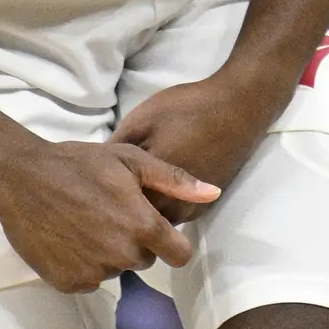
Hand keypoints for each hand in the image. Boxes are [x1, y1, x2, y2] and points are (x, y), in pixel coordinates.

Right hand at [0, 141, 219, 292]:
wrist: (22, 176)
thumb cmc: (78, 163)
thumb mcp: (130, 159)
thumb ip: (175, 180)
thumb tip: (214, 193)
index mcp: (142, 226)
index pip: (179, 254)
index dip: (170, 240)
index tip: (153, 225)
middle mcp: (122, 255)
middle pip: (145, 259)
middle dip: (134, 240)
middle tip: (109, 212)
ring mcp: (94, 272)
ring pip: (116, 268)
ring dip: (108, 251)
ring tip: (85, 220)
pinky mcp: (69, 282)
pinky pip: (89, 278)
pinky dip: (82, 262)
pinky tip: (68, 236)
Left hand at [109, 76, 275, 223]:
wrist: (237, 107)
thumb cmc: (186, 109)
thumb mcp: (141, 119)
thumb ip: (117, 149)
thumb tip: (95, 170)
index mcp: (154, 185)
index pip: (117, 206)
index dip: (101, 197)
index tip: (91, 184)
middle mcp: (174, 206)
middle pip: (137, 220)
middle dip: (120, 208)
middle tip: (105, 188)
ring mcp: (193, 209)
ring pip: (156, 221)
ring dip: (142, 209)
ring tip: (127, 186)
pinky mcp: (205, 205)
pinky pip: (173, 214)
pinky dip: (160, 205)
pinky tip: (154, 183)